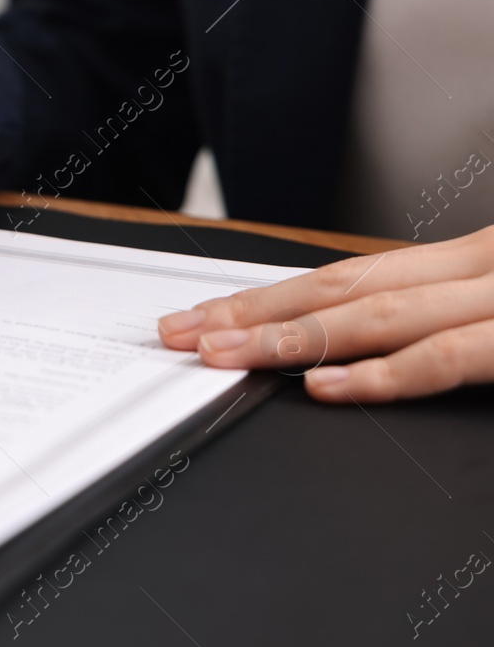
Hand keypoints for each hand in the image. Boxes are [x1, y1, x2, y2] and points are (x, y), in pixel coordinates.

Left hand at [158, 227, 493, 401]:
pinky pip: (446, 357)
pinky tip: (323, 385)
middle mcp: (478, 269)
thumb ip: (443, 322)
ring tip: (223, 354)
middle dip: (252, 312)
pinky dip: (383, 373)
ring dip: (291, 337)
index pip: (346, 277)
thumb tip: (361, 350)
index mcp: (470, 262)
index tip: (204, 318)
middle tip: (182, 335)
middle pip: (342, 289)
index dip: (268, 298)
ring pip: (378, 315)